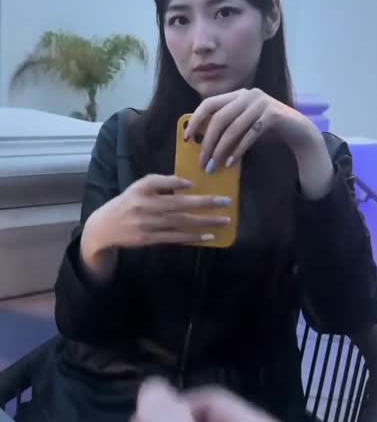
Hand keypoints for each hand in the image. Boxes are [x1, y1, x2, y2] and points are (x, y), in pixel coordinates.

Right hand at [81, 174, 231, 253]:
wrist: (104, 228)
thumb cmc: (127, 203)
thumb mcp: (139, 187)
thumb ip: (161, 182)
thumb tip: (187, 183)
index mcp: (142, 190)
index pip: (161, 182)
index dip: (176, 183)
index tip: (195, 183)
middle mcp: (145, 206)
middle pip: (179, 204)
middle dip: (205, 203)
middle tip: (226, 201)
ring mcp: (148, 225)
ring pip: (181, 222)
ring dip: (204, 221)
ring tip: (224, 220)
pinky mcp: (150, 239)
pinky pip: (175, 238)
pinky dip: (192, 237)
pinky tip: (208, 236)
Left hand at [184, 88, 318, 171]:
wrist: (298, 131)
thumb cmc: (267, 130)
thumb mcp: (243, 126)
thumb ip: (226, 128)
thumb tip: (201, 144)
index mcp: (237, 94)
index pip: (209, 103)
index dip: (195, 120)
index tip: (186, 138)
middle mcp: (247, 94)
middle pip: (219, 118)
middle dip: (207, 142)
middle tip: (202, 162)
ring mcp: (261, 103)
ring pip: (233, 128)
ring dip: (221, 150)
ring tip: (214, 166)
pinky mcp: (272, 114)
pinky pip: (249, 135)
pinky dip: (238, 151)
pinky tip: (230, 163)